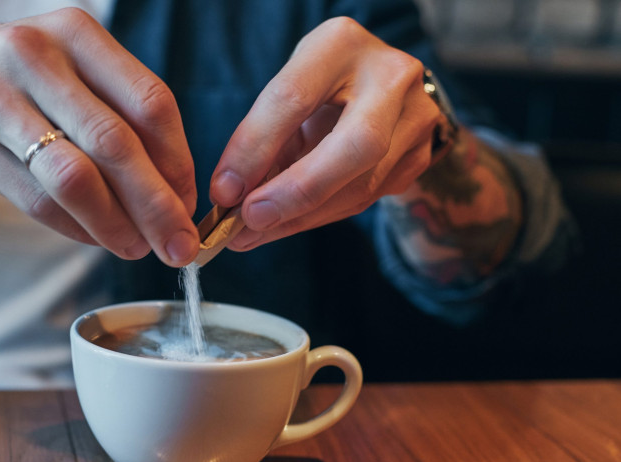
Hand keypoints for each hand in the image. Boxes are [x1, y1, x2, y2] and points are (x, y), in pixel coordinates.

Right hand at [0, 9, 199, 265]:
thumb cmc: (16, 84)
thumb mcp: (69, 74)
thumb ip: (119, 118)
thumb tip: (175, 194)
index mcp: (77, 35)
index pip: (151, 102)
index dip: (178, 162)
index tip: (189, 204)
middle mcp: (36, 56)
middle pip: (116, 143)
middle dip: (157, 205)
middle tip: (180, 245)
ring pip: (75, 177)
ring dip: (115, 224)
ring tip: (137, 249)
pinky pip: (38, 200)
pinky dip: (76, 228)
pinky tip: (95, 238)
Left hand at [209, 17, 440, 249]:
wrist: (384, 87)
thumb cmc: (323, 85)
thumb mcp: (289, 90)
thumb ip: (263, 135)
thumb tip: (230, 196)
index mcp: (342, 45)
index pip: (294, 99)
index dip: (255, 149)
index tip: (224, 191)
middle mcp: (392, 77)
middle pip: (357, 145)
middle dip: (297, 191)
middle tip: (250, 221)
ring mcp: (416, 118)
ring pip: (362, 184)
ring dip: (301, 216)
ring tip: (253, 233)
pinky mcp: (421, 155)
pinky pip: (365, 200)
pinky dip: (318, 216)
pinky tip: (285, 224)